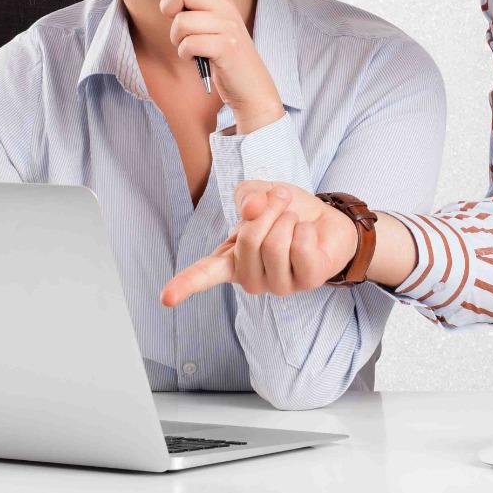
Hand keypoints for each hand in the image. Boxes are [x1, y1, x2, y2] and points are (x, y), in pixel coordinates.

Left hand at [157, 0, 283, 128]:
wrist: (250, 85)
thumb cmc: (222, 54)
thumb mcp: (211, 21)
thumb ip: (196, 2)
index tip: (174, 2)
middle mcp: (226, 6)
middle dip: (168, 8)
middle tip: (178, 25)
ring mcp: (228, 26)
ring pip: (181, 21)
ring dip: (176, 38)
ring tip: (190, 46)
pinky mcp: (226, 47)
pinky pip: (188, 44)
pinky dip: (185, 54)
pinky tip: (196, 58)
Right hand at [159, 180, 357, 304]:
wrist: (326, 220)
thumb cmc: (286, 212)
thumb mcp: (259, 193)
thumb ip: (247, 195)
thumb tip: (252, 208)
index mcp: (232, 259)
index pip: (204, 274)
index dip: (184, 285)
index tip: (166, 299)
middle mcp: (252, 278)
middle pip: (248, 242)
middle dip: (267, 211)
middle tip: (279, 201)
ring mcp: (279, 285)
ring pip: (275, 245)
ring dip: (287, 219)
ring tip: (294, 219)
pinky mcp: (307, 283)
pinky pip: (301, 248)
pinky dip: (306, 228)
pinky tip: (308, 233)